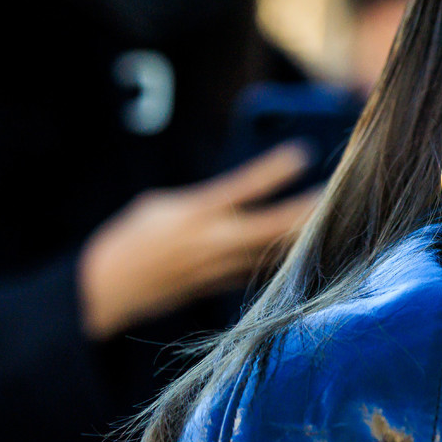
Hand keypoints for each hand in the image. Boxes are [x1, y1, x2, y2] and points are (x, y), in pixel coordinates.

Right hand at [76, 143, 317, 339]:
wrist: (104, 290)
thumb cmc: (131, 239)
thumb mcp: (160, 205)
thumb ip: (205, 201)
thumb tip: (238, 196)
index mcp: (194, 213)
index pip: (242, 187)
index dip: (273, 170)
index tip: (302, 151)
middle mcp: (211, 242)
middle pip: (271, 226)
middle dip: (305, 211)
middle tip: (337, 194)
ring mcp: (218, 268)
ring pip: (272, 251)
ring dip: (302, 237)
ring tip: (333, 221)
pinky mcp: (220, 286)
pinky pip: (260, 271)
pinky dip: (283, 260)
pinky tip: (309, 253)